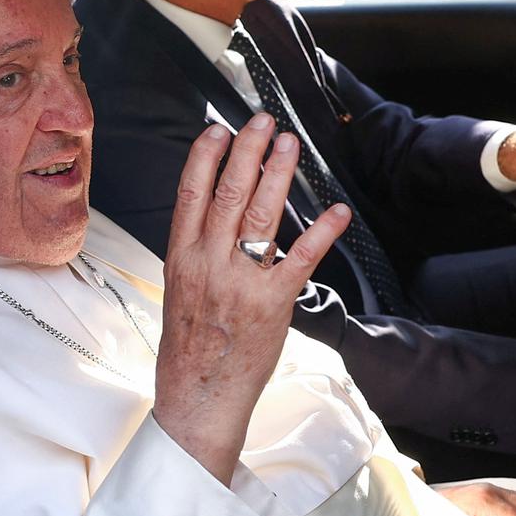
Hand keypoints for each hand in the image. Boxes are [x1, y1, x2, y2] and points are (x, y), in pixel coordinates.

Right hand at [153, 113, 350, 485]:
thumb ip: (196, 248)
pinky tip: (336, 211)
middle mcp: (208, 262)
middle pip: (228, 192)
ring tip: (289, 146)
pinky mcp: (273, 303)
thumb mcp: (179, 287)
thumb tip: (213, 211)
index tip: (219, 128)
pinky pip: (300, 260)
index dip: (205, 156)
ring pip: (261, 215)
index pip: (190, 192)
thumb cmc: (190, 342)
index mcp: (181, 256)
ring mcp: (240, 282)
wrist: (197, 393)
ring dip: (278, 175)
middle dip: (248, 151)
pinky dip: (321, 232)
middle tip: (264, 122)